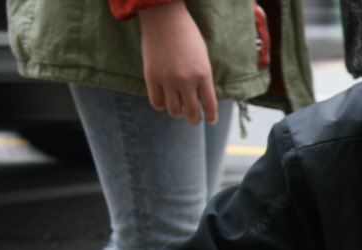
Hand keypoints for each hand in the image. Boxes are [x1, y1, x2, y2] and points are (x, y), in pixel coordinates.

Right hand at [137, 0, 217, 124]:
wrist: (164, 18)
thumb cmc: (187, 35)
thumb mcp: (203, 57)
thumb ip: (202, 78)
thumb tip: (200, 99)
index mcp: (203, 75)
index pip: (210, 105)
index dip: (210, 116)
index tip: (210, 120)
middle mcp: (186, 80)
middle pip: (191, 112)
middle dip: (195, 119)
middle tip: (195, 120)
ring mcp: (167, 80)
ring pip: (173, 110)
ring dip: (177, 113)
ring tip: (178, 110)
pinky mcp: (151, 77)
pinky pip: (156, 102)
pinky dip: (161, 105)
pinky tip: (164, 102)